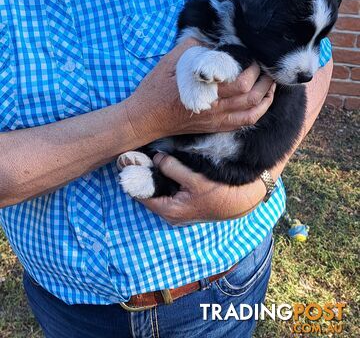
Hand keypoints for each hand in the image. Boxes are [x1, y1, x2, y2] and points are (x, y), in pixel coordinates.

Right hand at [125, 39, 275, 141]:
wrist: (145, 118)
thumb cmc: (155, 89)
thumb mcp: (170, 61)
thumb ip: (192, 47)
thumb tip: (212, 38)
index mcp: (205, 90)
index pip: (241, 82)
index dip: (253, 69)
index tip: (254, 55)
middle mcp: (215, 108)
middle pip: (251, 96)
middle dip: (264, 80)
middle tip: (266, 66)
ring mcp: (216, 120)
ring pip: (252, 112)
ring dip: (266, 97)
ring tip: (270, 82)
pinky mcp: (215, 127)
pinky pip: (243, 123)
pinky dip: (258, 112)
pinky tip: (262, 101)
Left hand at [137, 153, 266, 225]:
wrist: (241, 202)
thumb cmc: (218, 193)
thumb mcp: (194, 179)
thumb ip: (172, 167)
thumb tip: (156, 158)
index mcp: (169, 210)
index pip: (141, 194)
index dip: (135, 177)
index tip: (128, 161)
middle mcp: (171, 214)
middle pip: (149, 193)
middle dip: (144, 175)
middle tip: (139, 156)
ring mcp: (178, 210)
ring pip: (159, 191)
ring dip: (155, 176)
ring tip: (150, 158)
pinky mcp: (185, 205)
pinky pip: (168, 191)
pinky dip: (165, 179)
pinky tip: (165, 166)